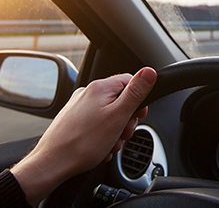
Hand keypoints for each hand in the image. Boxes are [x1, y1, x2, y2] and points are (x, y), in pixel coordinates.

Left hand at [11, 67, 156, 206]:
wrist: (51, 164)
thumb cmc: (83, 143)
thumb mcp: (118, 116)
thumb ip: (136, 93)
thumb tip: (149, 71)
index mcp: (100, 87)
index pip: (130, 81)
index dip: (139, 99)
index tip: (139, 115)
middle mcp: (88, 92)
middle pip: (119, 99)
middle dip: (126, 118)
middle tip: (123, 133)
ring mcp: (78, 106)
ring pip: (108, 113)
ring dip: (115, 129)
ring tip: (110, 143)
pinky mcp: (73, 119)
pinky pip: (96, 122)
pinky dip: (102, 134)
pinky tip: (100, 146)